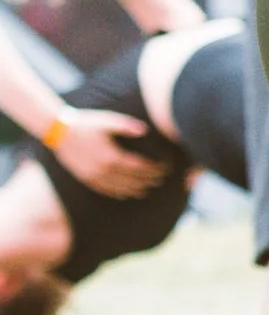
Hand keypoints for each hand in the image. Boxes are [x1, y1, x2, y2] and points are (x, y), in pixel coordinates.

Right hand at [47, 109, 167, 197]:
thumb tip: (144, 130)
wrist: (58, 130)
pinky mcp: (86, 178)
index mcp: (112, 156)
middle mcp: (104, 170)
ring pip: (121, 188)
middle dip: (149, 179)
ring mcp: (94, 176)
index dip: (155, 169)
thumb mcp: (106, 121)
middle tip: (162, 179)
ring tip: (149, 188)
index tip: (166, 168)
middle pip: (134, 179)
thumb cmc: (85, 123)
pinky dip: (119, 193)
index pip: (140, 167)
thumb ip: (126, 126)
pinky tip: (127, 194)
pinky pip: (106, 190)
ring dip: (137, 189)